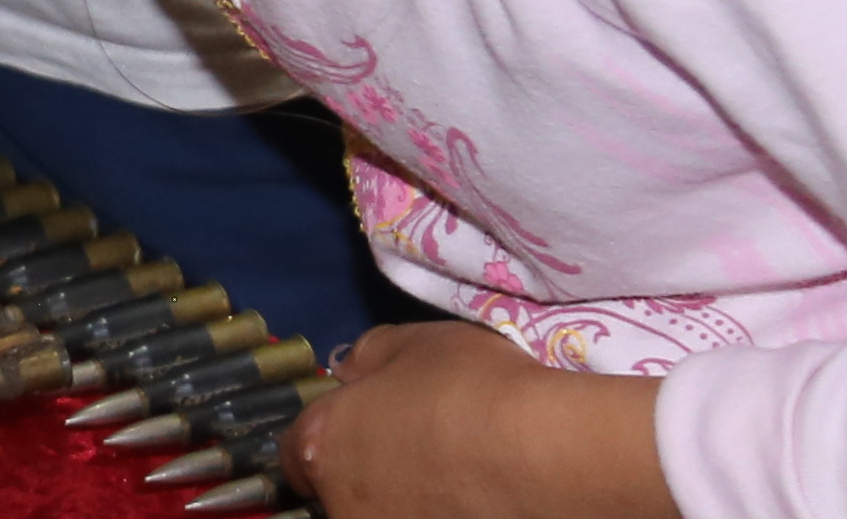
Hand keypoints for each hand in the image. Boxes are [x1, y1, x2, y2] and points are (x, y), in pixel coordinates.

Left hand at [282, 318, 672, 517]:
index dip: (330, 440)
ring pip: (385, 516)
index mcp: (323, 448)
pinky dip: (447, 513)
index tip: (361, 433)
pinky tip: (479, 502)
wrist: (548, 455)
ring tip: (456, 486)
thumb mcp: (412, 343)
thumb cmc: (474, 388)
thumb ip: (365, 360)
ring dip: (408, 504)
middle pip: (342, 495)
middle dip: (369, 479)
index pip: (298, 454)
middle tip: (419, 460)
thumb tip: (348, 378)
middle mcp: (344, 506)